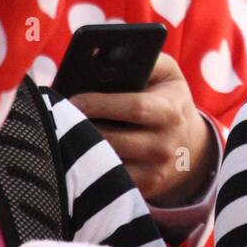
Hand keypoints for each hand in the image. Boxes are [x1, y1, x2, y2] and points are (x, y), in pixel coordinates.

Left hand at [71, 54, 217, 205]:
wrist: (191, 145)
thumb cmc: (168, 99)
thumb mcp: (168, 74)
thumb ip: (146, 60)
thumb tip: (105, 57)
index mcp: (171, 111)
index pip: (135, 108)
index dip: (101, 104)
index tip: (73, 98)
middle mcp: (165, 144)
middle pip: (114, 139)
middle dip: (81, 128)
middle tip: (55, 118)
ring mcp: (155, 170)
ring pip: (107, 163)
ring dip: (78, 149)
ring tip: (58, 134)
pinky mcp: (143, 188)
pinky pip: (107, 181)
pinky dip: (86, 168)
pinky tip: (71, 154)